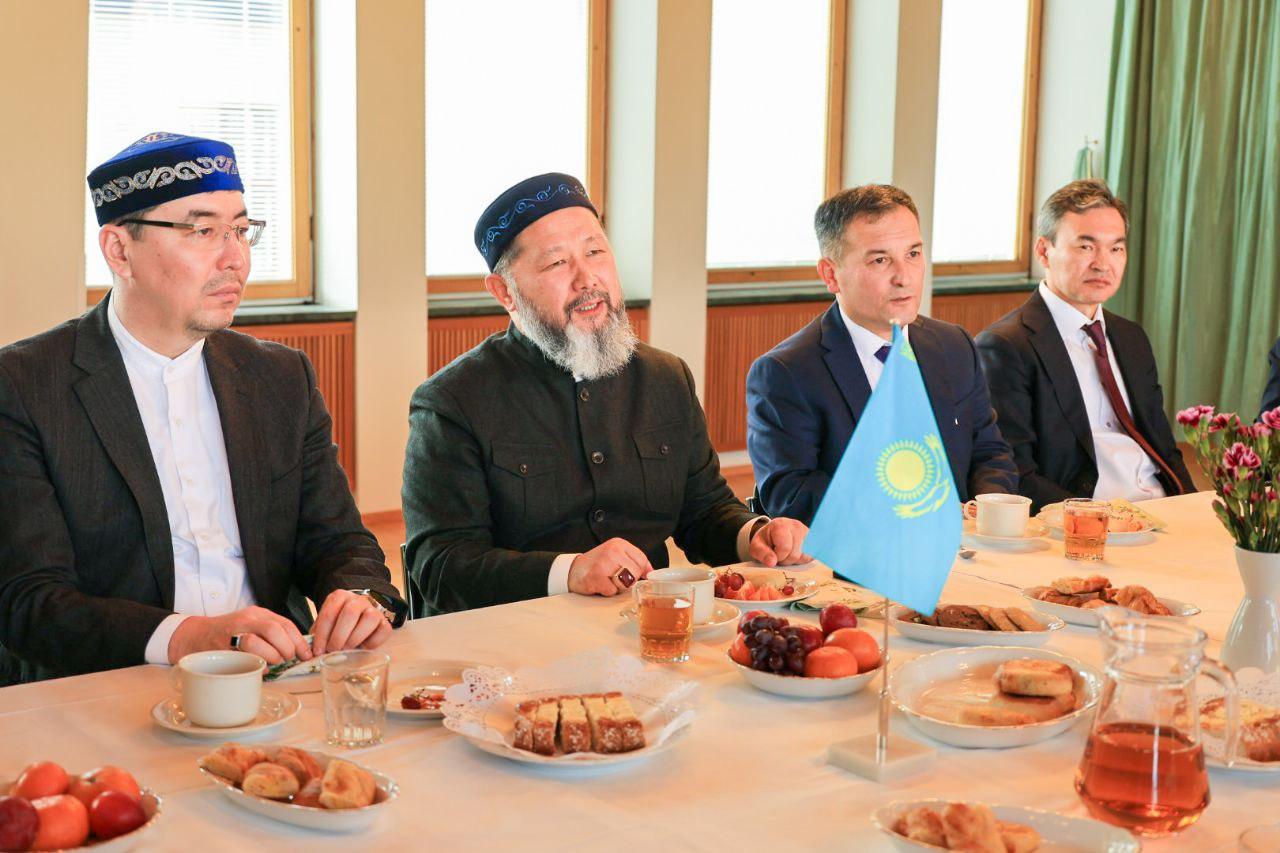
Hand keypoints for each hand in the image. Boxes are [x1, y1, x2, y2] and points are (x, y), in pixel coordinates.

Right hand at [168, 606, 310, 664]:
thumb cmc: (229, 634)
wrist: (195, 635)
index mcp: (259, 613)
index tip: (306, 655)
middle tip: (288, 659)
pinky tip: (260, 667)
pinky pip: (241, 654)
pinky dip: (255, 662)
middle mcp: (247, 619)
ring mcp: (233, 631)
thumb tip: (298, 651)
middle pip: (274, 629)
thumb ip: (272, 634)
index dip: (299, 641)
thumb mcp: (253, 626)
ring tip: (274, 662)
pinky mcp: (222, 646)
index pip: (286, 624)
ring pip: (257, 640)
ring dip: (271, 655)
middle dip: (286, 648)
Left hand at [311, 590, 393, 654]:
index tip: (318, 651)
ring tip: (346, 649)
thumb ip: (319, 632)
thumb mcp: (326, 623)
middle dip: (339, 636)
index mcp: (340, 597)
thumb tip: (312, 650)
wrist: (359, 615)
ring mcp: (373, 609)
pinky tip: (363, 647)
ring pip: (369, 619)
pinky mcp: (385, 621)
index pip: (329, 614)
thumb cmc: (339, 622)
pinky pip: (384, 630)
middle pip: (350, 614)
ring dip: (355, 638)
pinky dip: (373, 642)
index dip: (322, 635)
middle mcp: (358, 600)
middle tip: (333, 650)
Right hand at [567, 538, 652, 595]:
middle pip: (635, 573)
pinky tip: (600, 585)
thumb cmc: (597, 565)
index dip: (639, 572)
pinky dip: (607, 592)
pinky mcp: (595, 576)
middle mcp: (612, 551)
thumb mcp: (617, 556)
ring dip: (617, 587)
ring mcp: (603, 563)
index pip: (642, 560)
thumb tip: (652, 573)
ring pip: (626, 583)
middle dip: (628, 581)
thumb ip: (635, 562)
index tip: (631, 576)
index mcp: (619, 544)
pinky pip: (612, 591)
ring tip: (607, 580)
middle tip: (615, 578)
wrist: (573, 570)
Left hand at [748, 518, 810, 566]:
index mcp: (781, 525)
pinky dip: (802, 559)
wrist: (772, 533)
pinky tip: (794, 554)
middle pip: (795, 554)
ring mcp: (807, 532)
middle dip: (785, 560)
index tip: (773, 555)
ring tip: (786, 554)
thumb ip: (761, 553)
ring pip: (805, 557)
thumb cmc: (765, 540)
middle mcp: (796, 526)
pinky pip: (811, 556)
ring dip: (794, 561)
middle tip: (779, 555)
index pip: (785, 548)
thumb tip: (772, 562)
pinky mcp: (813, 540)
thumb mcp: (756, 546)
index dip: (778, 557)